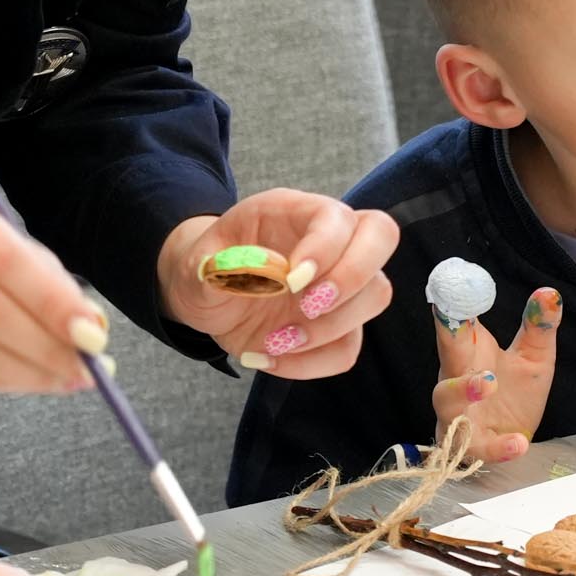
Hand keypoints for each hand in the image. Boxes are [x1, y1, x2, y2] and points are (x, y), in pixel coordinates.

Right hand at [0, 185, 104, 393]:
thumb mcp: (9, 244)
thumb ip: (50, 282)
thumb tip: (92, 330)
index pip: (5, 260)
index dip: (52, 303)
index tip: (92, 336)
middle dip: (44, 347)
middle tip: (85, 369)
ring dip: (26, 372)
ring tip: (66, 379)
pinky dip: (0, 382)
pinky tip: (29, 380)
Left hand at [157, 193, 398, 379]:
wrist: (205, 297)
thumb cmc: (206, 267)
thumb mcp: (194, 263)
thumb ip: (219, 265)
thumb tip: (265, 269)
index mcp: (294, 212)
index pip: (337, 216)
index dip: (326, 248)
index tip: (291, 281)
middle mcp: (329, 241)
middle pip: (381, 237)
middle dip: (351, 278)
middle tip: (307, 307)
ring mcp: (339, 284)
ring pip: (375, 296)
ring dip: (329, 328)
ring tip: (276, 340)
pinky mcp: (337, 325)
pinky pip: (347, 348)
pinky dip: (311, 363)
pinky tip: (270, 358)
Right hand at [428, 287, 560, 464]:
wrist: (517, 436)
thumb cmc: (517, 393)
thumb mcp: (535, 356)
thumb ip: (539, 326)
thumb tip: (549, 292)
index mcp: (468, 352)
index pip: (457, 326)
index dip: (452, 308)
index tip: (451, 287)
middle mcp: (456, 379)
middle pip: (447, 357)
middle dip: (449, 339)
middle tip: (461, 325)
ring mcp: (459, 413)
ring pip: (448, 400)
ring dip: (464, 389)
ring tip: (488, 382)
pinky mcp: (473, 444)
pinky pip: (478, 447)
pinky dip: (497, 447)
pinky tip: (518, 444)